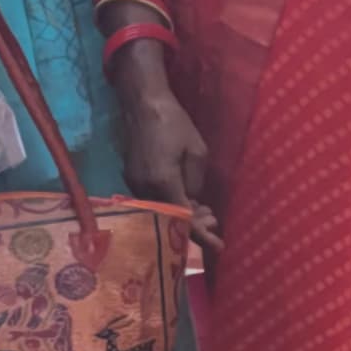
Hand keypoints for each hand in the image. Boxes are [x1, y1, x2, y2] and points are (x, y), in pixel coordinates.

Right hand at [112, 47, 213, 223]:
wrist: (143, 104)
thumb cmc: (174, 123)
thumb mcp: (198, 152)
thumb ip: (196, 183)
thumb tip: (192, 202)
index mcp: (163, 182)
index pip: (184, 219)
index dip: (202, 235)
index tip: (219, 246)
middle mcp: (144, 188)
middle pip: (170, 220)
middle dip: (194, 226)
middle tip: (215, 222)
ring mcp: (134, 184)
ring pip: (161, 212)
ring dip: (182, 215)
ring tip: (205, 213)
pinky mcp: (131, 178)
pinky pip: (153, 200)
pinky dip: (170, 204)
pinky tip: (187, 201)